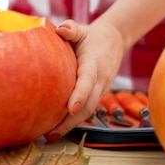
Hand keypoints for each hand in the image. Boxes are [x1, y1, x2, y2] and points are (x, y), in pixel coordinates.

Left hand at [45, 18, 125, 139]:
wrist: (114, 41)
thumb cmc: (91, 36)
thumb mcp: (83, 30)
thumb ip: (72, 29)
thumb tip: (61, 29)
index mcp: (94, 64)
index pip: (88, 81)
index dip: (80, 95)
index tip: (70, 108)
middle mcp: (99, 80)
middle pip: (87, 104)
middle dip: (70, 121)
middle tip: (50, 133)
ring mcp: (100, 89)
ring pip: (87, 111)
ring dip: (70, 125)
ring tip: (50, 136)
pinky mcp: (97, 95)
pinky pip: (87, 110)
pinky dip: (73, 121)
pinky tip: (57, 129)